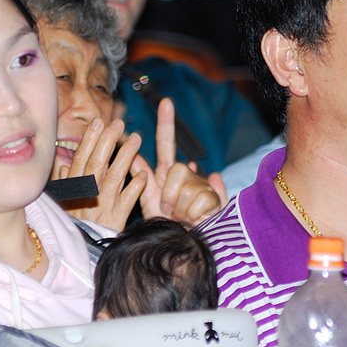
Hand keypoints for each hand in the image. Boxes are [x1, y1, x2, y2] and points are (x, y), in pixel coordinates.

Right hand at [58, 118, 146, 231]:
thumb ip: (65, 184)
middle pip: (97, 164)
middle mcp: (86, 196)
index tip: (99, 122)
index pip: (82, 159)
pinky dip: (135, 189)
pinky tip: (145, 176)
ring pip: (113, 178)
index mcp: (74, 190)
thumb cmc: (75, 228)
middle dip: (107, 141)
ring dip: (125, 157)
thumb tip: (65, 163)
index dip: (90, 140)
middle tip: (119, 123)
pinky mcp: (114, 222)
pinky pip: (126, 203)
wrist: (81, 258)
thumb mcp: (65, 206)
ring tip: (137, 139)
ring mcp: (101, 208)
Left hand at [136, 98, 226, 224]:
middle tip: (169, 209)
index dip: (166, 122)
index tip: (165, 102)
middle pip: (177, 168)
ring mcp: (201, 184)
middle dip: (170, 193)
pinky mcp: (213, 197)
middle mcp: (186, 174)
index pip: (166, 143)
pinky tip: (196, 217)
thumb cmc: (167, 225)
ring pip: (186, 187)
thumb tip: (132, 156)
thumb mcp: (149, 201)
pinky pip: (198, 199)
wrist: (184, 245)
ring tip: (182, 216)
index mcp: (168, 173)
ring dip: (180, 207)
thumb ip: (142, 178)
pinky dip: (193, 213)